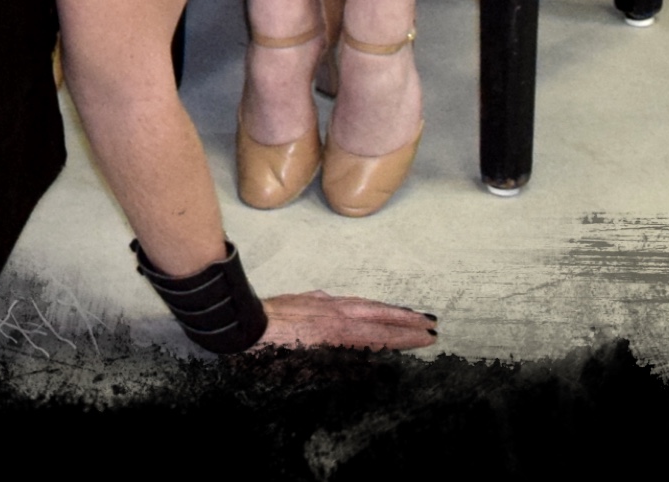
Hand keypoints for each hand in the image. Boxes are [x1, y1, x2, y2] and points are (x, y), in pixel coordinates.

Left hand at [250, 290, 440, 352]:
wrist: (238, 323)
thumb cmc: (267, 353)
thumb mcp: (303, 370)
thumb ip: (338, 369)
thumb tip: (369, 370)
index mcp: (335, 331)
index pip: (379, 334)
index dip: (405, 337)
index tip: (428, 338)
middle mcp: (332, 311)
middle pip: (377, 313)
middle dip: (405, 318)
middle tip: (430, 322)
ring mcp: (320, 302)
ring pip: (362, 303)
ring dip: (387, 309)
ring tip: (407, 314)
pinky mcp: (308, 299)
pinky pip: (345, 300)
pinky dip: (363, 305)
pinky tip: (364, 308)